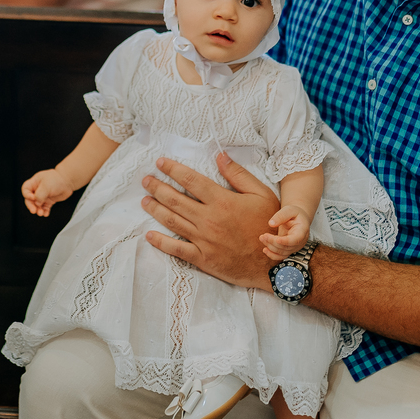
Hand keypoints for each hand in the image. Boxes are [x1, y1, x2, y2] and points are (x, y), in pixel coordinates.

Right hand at [22, 169, 76, 216]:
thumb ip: (40, 195)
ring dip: (38, 210)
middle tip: (34, 211)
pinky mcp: (49, 201)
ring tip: (41, 213)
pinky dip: (44, 211)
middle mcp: (37, 190)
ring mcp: (43, 196)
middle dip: (31, 206)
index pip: (25, 190)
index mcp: (34, 182)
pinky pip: (44, 208)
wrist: (68, 181)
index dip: (27, 195)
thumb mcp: (46, 185)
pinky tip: (46, 214)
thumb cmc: (57, 179)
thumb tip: (37, 203)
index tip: (33, 198)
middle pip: (30, 199)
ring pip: (37, 205)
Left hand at [140, 152, 278, 289]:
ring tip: (144, 200)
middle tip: (146, 180)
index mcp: (222, 201)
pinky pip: (176, 249)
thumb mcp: (261, 194)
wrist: (275, 263)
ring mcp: (204, 240)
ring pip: (172, 221)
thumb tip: (220, 155)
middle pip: (175, 199)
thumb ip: (238, 175)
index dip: (173, 169)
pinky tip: (149, 235)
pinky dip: (161, 242)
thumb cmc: (270, 226)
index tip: (160, 162)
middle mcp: (209, 219)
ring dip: (155, 209)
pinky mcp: (203, 258)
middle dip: (157, 187)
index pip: (191, 180)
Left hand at [259, 204, 310, 260]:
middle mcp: (300, 241)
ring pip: (282, 252)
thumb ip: (281, 216)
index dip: (286, 241)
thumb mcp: (289, 210)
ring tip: (262, 238)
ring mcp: (295, 247)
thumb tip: (271, 224)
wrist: (298, 218)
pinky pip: (281, 256)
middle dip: (273, 242)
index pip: (296, 239)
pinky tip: (265, 250)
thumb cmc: (295, 213)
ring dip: (270, 247)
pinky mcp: (289, 249)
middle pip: (286, 247)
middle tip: (263, 236)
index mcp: (302, 230)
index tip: (276, 239)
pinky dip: (272, 255)